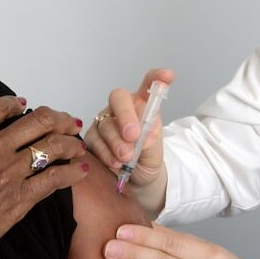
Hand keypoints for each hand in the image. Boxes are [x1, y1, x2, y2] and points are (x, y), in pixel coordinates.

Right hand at [0, 89, 89, 258]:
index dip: (14, 103)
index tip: (23, 105)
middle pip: (35, 122)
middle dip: (55, 118)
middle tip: (65, 122)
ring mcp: (8, 173)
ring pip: (49, 147)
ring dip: (69, 142)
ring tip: (78, 144)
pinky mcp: (20, 199)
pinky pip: (54, 179)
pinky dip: (71, 173)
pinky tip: (81, 171)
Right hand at [84, 69, 174, 204]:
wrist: (136, 182)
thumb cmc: (147, 160)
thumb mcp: (155, 153)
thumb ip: (150, 142)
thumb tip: (142, 137)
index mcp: (142, 106)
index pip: (149, 86)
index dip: (157, 78)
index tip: (167, 76)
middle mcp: (122, 109)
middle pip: (118, 98)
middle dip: (125, 115)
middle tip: (133, 135)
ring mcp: (104, 121)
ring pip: (105, 124)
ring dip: (116, 142)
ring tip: (126, 158)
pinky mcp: (92, 137)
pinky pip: (94, 141)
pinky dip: (106, 153)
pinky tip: (115, 163)